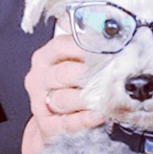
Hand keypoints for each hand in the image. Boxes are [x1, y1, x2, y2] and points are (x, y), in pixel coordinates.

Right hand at [20, 34, 104, 153]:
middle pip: (62, 73)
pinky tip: (100, 114)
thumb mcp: (74, 61)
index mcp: (44, 58)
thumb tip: (107, 27)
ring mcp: (40, 103)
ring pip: (63, 99)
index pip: (60, 46)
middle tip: (113, 73)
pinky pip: (67, 122)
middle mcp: (39, 78)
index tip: (108, 48)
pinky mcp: (47, 125)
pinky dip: (85, 119)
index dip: (84, 46)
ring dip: (88, 98)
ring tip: (109, 96)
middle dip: (90, 74)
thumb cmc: (71, 86)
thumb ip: (87, 45)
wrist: (56, 121)